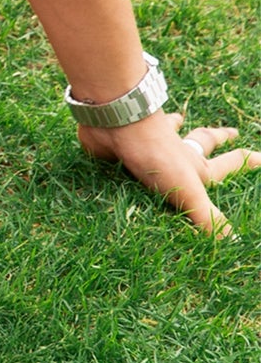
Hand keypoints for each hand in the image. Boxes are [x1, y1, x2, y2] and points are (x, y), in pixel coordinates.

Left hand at [78, 109, 259, 235]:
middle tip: (230, 132)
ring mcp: (148, 146)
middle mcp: (175, 153)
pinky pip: (130, 139)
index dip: (247, 161)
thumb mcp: (188, 190)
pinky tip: (122, 134)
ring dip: (175, 126)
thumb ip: (208, 217)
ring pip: (168, 133)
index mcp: (195, 166)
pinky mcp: (121, 144)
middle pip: (202, 141)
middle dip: (217, 138)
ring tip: (178, 119)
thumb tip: (234, 243)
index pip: (230, 163)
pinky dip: (131, 136)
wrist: (115, 124)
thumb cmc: (156, 155)